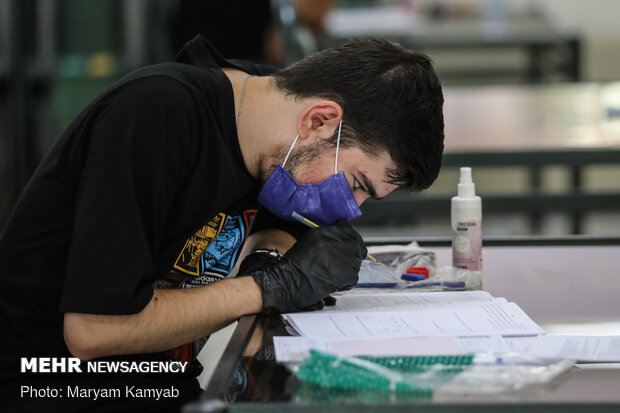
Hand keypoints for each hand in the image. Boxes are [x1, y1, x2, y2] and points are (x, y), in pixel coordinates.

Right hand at [248, 220, 365, 312]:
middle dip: (352, 252)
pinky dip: (345, 281)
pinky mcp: (348, 274)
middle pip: (357, 244)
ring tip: (332, 272)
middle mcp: (337, 242)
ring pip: (356, 261)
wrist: (290, 282)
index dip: (349, 237)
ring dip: (348, 267)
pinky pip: (353, 277)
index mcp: (327, 232)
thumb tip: (340, 234)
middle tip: (342, 261)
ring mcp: (344, 258)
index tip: (348, 243)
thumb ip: (327, 235)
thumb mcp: (310, 240)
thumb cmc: (295, 264)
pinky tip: (333, 281)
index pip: (349, 229)